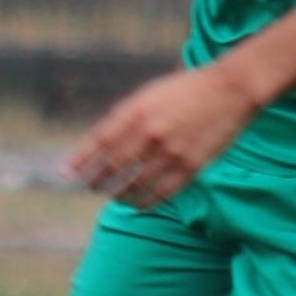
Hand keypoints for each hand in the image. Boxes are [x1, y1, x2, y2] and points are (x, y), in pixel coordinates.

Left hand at [67, 64, 261, 206]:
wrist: (229, 90)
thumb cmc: (184, 90)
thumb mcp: (148, 95)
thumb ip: (124, 117)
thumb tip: (98, 143)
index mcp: (136, 111)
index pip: (99, 141)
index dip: (80, 159)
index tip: (66, 173)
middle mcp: (150, 132)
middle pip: (113, 166)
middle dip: (95, 180)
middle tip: (88, 187)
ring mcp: (171, 152)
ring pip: (135, 184)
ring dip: (118, 194)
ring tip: (112, 196)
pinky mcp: (191, 167)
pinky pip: (162, 193)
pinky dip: (145, 202)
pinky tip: (137, 205)